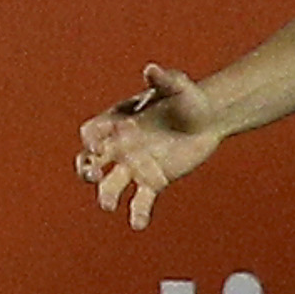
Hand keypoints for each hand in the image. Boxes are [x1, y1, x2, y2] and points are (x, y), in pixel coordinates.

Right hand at [75, 64, 224, 230]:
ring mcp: (135, 166)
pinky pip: (141, 200)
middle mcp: (120, 146)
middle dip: (85, 167)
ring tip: (109, 204)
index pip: (94, 132)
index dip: (92, 138)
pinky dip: (138, 213)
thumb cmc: (188, 98)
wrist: (209, 118)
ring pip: (111, 184)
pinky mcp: (153, 182)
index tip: (97, 142)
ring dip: (106, 195)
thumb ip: (163, 80)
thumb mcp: (177, 87)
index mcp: (117, 121)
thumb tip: (151, 69)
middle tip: (90, 172)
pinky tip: (138, 224)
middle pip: (92, 160)